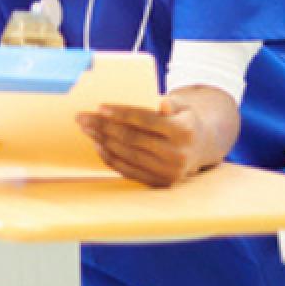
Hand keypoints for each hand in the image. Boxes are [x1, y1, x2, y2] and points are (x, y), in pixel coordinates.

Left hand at [77, 99, 204, 186]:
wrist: (201, 147)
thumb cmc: (184, 121)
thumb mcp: (184, 107)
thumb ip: (171, 103)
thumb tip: (161, 103)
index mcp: (184, 131)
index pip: (146, 120)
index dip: (121, 114)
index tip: (99, 107)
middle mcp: (177, 154)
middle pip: (132, 138)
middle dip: (103, 127)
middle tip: (82, 118)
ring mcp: (168, 172)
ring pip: (127, 155)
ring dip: (102, 142)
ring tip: (87, 130)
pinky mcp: (160, 183)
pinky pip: (129, 170)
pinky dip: (110, 158)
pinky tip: (98, 145)